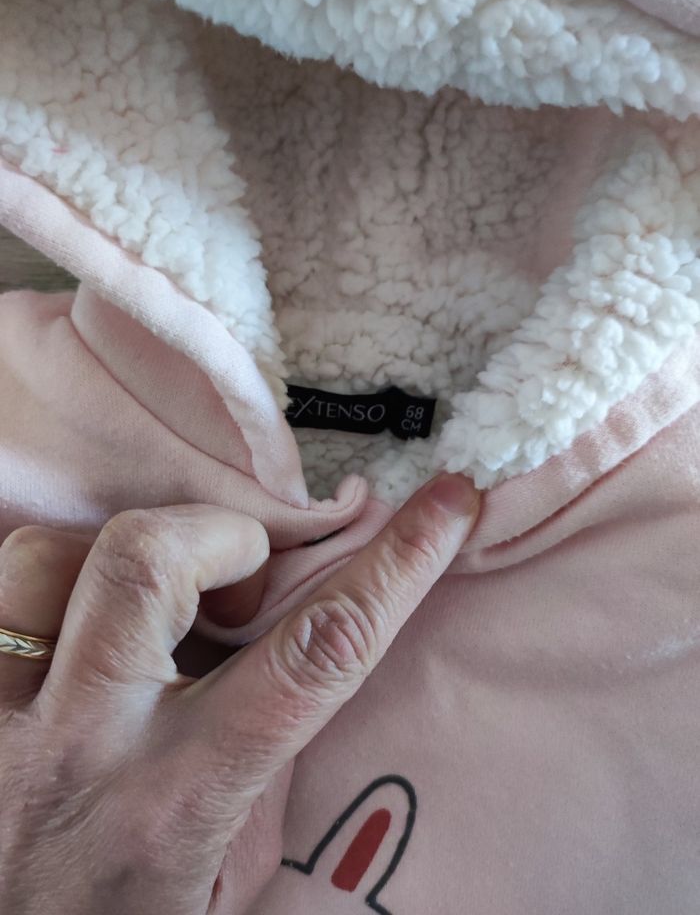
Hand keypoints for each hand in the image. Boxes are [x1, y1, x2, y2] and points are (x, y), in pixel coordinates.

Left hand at [0, 474, 478, 914]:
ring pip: (48, 556)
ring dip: (114, 552)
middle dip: (218, 535)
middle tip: (237, 574)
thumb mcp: (226, 866)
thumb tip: (308, 640)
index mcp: (181, 799)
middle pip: (148, 560)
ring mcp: (1, 722)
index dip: (394, 568)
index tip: (444, 508)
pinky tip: (75, 618)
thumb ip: (268, 759)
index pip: (313, 654)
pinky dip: (48, 576)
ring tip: (148, 598)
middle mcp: (83, 747)